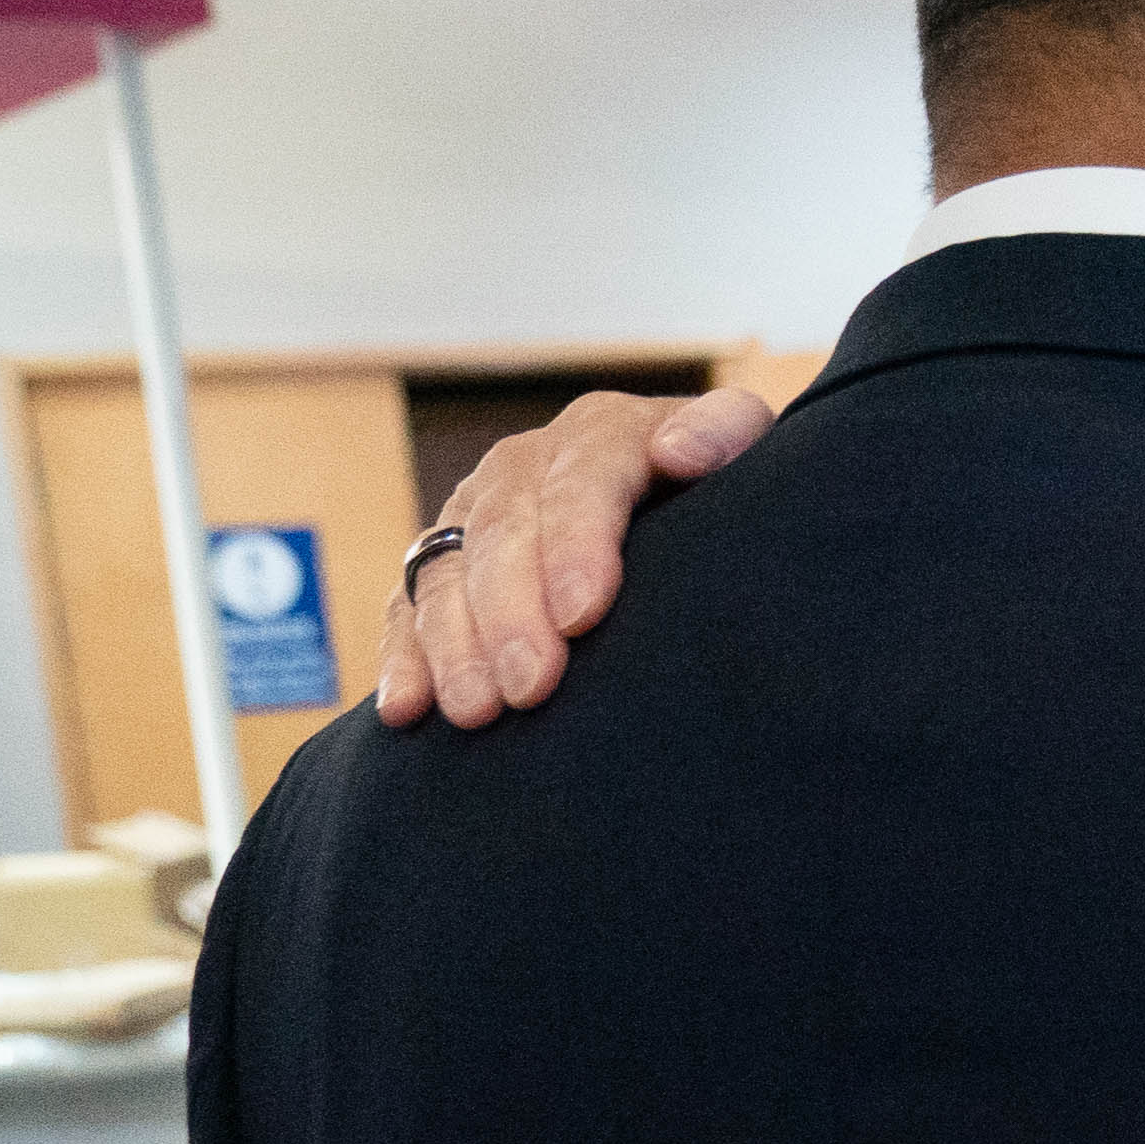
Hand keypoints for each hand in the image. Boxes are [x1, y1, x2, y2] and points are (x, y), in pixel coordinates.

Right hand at [375, 387, 774, 728]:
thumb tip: (680, 450)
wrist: (679, 501)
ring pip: (445, 572)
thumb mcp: (740, 444)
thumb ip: (724, 432)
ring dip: (454, 644)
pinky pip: (407, 606)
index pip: (581, 480)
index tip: (583, 613)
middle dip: (511, 612)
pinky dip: (404, 657)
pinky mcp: (441, 562)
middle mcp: (527, 466)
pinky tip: (405, 707)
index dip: (576, 543)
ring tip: (477, 711)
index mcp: (601, 433)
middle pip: (503, 531)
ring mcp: (475, 512)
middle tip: (532, 685)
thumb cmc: (721, 487)